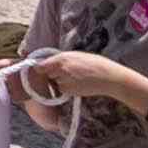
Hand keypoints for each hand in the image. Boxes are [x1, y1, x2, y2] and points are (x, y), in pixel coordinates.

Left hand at [16, 49, 144, 122]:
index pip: (40, 66)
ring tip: (75, 78)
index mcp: (61, 58)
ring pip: (54, 83)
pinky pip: (62, 90)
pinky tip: (78, 85)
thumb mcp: (75, 56)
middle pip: (46, 75)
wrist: (109, 77)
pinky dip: (66, 89)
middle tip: (63, 74)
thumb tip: (46, 63)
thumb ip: (60, 59)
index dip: (38, 69)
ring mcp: (64, 81)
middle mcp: (60, 69)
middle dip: (49, 75)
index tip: (38, 71)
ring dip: (59, 82)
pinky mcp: (70, 91)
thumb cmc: (94, 64)